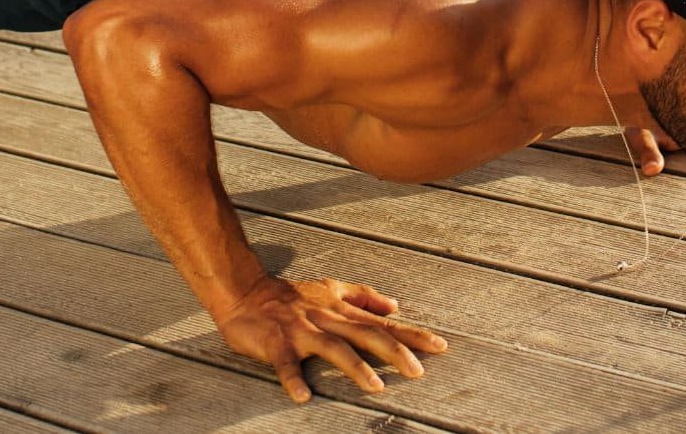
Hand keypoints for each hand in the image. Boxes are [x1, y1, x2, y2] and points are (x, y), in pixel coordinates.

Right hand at [213, 276, 447, 402]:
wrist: (245, 292)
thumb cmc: (290, 296)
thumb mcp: (331, 289)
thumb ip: (364, 297)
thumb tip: (396, 306)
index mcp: (342, 311)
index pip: (383, 324)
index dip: (412, 334)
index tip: (440, 346)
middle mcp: (328, 319)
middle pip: (367, 334)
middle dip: (394, 352)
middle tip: (417, 371)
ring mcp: (302, 331)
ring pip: (334, 347)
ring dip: (355, 367)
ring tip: (376, 387)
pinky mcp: (277, 343)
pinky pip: (286, 363)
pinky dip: (293, 379)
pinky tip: (303, 396)